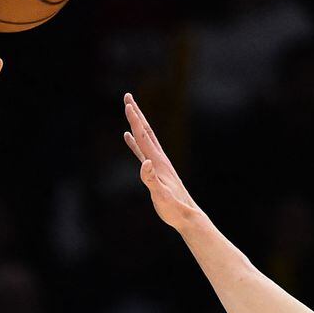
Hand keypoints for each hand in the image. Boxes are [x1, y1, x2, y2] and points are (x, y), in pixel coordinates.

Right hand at [122, 92, 206, 231]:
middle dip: (136, 114)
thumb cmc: (174, 208)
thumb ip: (152, 180)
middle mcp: (158, 159)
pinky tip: (127, 137)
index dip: (135, 120)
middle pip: (145, 131)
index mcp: (158, 162)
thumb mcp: (161, 196)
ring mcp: (157, 163)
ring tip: (129, 110)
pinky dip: (134, 142)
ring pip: (144, 138)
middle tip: (127, 96)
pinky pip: (141, 151)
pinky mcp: (155, 171)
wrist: (186, 215)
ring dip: (136, 124)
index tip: (127, 104)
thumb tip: (145, 163)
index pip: (144, 136)